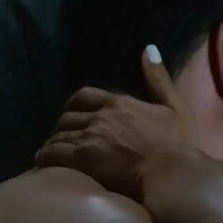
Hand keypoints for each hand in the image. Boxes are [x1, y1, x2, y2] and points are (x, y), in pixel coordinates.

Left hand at [34, 44, 197, 199]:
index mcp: (119, 103)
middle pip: (67, 117)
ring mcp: (89, 136)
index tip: (73, 117)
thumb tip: (148, 48)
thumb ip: (158, 79)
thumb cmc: (179, 145)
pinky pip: (53, 154)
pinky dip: (44, 157)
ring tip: (51, 155)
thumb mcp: (174, 107)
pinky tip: (42, 164)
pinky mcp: (82, 158)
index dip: (74, 107)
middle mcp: (100, 116)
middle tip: (62, 140)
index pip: (84, 96)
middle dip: (62, 127)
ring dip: (52, 144)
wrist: (172, 173)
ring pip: (58, 135)